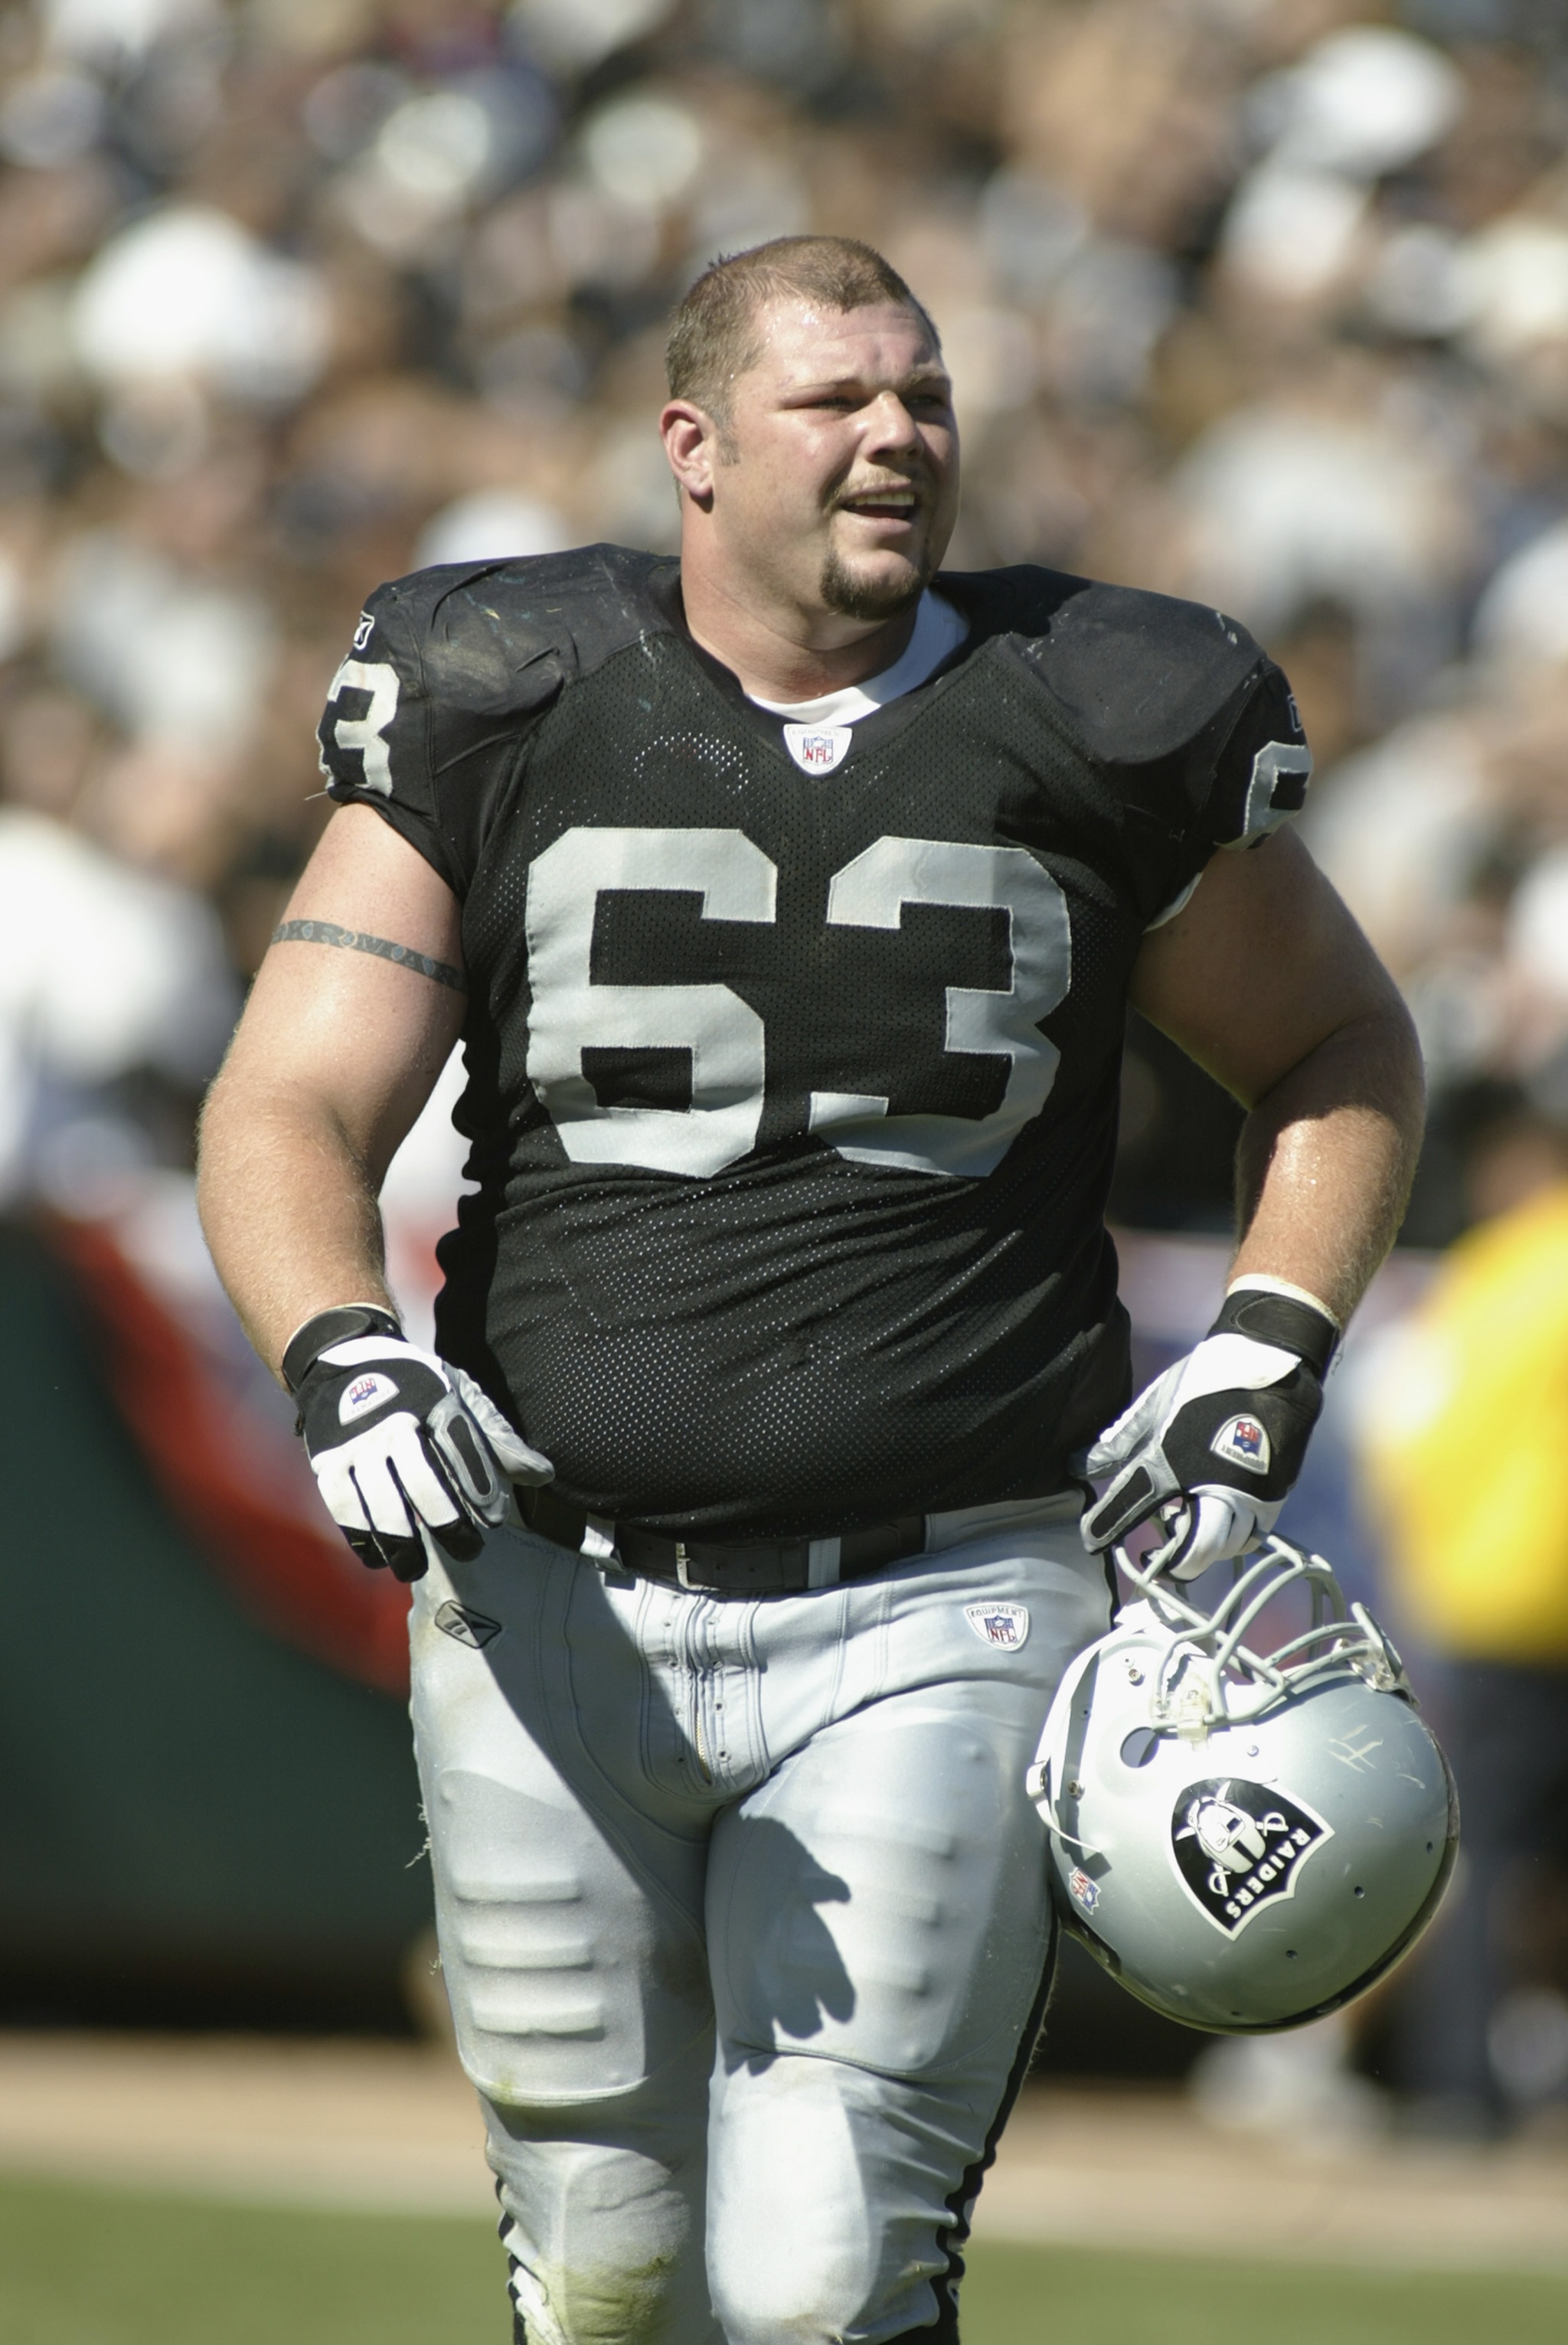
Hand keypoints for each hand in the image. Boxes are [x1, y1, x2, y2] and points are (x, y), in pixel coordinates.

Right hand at [287, 1313, 551, 1581]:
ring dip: (401, 1543)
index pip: (462, 1451)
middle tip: (469, 1551)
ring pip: (380, 1502)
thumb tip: (541, 1477)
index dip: (480, 1488)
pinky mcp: (328, 1461)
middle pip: (422, 1481)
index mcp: (434, 1402)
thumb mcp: (460, 1394)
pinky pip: (343, 1507)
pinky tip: (378, 1559)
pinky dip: (360, 1538)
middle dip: (447, 1523)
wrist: (346, 1358)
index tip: (494, 1520)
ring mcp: (358, 1444)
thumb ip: (497, 1438)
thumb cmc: (417, 1386)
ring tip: (416, 1568)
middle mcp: (395, 1423)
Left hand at [1078, 1285, 1335, 1578]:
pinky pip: (1253, 1533)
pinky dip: (1231, 1538)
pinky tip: (1213, 1518)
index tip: (1091, 1542)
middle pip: (1197, 1550)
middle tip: (1153, 1553)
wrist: (1272, 1363)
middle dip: (1173, 1562)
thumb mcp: (1154, 1408)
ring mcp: (1252, 1493)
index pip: (1133, 1505)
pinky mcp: (1276, 1494)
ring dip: (1202, 1549)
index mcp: (1175, 1459)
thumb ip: (1118, 1444)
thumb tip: (1078, 1467)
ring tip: (1182, 1525)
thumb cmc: (1205, 1382)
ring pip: (1228, 1548)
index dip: (1105, 1529)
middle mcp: (1216, 1485)